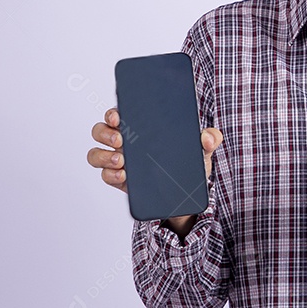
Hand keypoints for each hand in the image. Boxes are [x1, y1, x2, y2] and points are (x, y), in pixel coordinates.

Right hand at [88, 108, 222, 231]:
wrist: (185, 195)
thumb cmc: (188, 163)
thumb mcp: (201, 150)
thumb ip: (209, 139)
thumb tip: (208, 137)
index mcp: (141, 127)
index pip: (119, 114)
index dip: (113, 113)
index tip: (118, 116)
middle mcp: (125, 141)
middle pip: (101, 130)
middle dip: (105, 133)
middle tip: (121, 139)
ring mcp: (119, 161)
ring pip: (97, 154)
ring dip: (103, 156)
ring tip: (122, 161)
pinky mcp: (120, 180)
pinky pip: (105, 176)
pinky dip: (110, 176)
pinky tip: (123, 176)